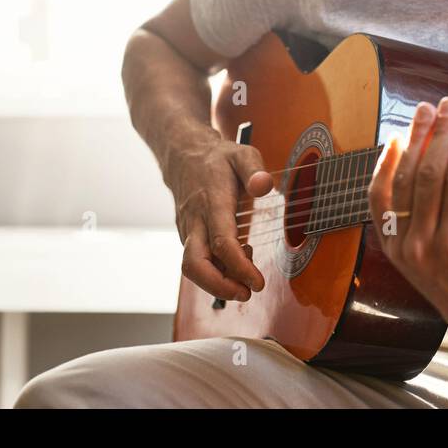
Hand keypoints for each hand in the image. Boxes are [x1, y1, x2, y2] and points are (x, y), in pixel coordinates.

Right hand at [164, 125, 271, 301]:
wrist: (183, 157)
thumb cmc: (217, 159)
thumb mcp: (242, 154)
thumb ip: (254, 169)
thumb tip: (264, 186)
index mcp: (211, 203)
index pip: (221, 243)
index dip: (238, 267)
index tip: (257, 282)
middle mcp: (195, 221)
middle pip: (195, 265)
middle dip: (220, 287)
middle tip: (247, 293)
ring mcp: (188, 232)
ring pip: (194, 269)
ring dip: (220, 282)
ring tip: (248, 276)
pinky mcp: (188, 238)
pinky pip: (199, 263)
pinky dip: (217, 271)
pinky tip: (239, 261)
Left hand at [368, 97, 447, 343]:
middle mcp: (424, 246)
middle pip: (426, 176)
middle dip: (436, 135)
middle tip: (445, 106)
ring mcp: (402, 247)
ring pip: (401, 184)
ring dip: (412, 143)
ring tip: (422, 115)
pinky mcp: (390, 246)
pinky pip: (378, 201)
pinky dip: (383, 170)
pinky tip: (395, 143)